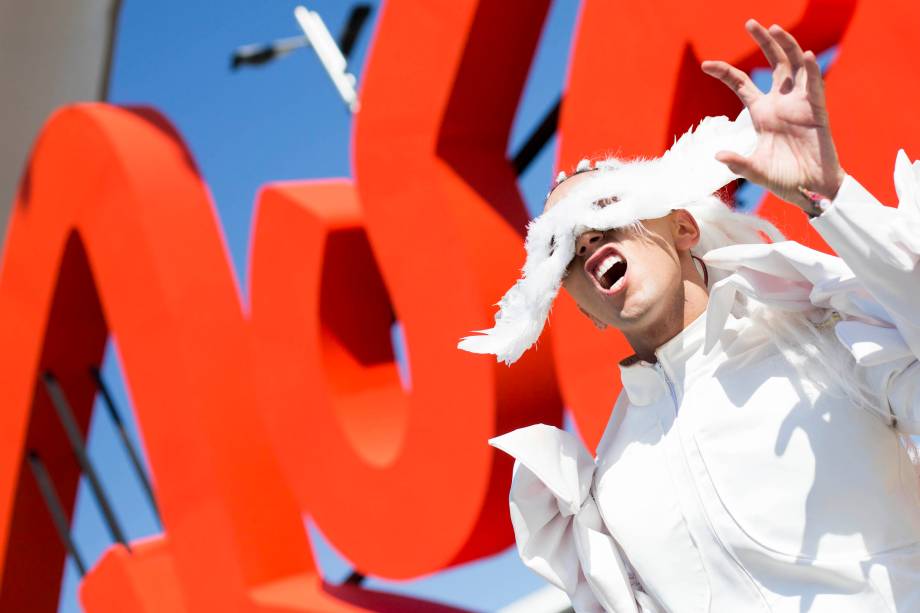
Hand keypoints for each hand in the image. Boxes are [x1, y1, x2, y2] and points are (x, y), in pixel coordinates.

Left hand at [701, 19, 844, 211]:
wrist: (811, 190)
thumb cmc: (785, 179)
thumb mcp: (755, 170)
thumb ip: (738, 163)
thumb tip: (717, 156)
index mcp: (762, 114)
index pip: (742, 84)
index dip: (725, 72)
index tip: (706, 64)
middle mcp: (780, 103)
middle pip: (773, 64)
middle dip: (763, 42)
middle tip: (750, 23)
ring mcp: (799, 104)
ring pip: (794, 67)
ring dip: (786, 47)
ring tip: (774, 29)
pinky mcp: (817, 111)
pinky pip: (815, 86)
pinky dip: (811, 70)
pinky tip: (806, 55)